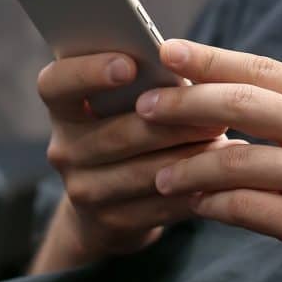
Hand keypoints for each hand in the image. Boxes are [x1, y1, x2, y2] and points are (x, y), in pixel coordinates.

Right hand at [36, 52, 239, 264]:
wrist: (111, 200)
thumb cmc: (131, 124)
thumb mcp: (126, 97)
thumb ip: (144, 77)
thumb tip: (182, 58)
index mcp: (63, 105)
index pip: (55, 84)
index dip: (88, 72)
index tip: (129, 65)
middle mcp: (64, 148)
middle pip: (117, 134)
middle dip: (173, 123)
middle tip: (217, 112)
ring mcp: (82, 189)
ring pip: (143, 173)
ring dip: (189, 158)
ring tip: (226, 145)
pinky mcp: (110, 223)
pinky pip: (158, 206)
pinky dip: (193, 191)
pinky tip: (220, 180)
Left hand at [139, 39, 281, 281]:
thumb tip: (234, 95)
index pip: (262, 68)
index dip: (211, 58)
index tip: (168, 51)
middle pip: (241, 103)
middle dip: (184, 103)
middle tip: (144, 109)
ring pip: (235, 158)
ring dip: (188, 165)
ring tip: (158, 174)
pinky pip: (245, 208)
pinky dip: (212, 205)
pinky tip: (195, 206)